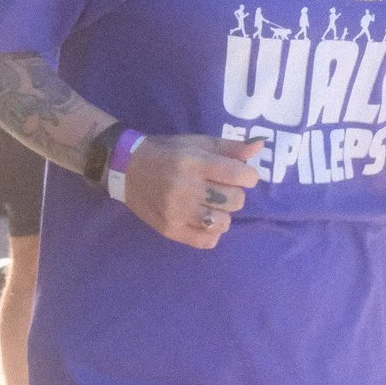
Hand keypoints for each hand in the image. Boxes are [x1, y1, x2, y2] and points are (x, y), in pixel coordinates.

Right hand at [122, 136, 263, 248]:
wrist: (125, 168)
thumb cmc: (167, 153)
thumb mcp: (196, 143)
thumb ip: (229, 147)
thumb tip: (260, 147)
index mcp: (194, 162)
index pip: (240, 175)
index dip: (248, 176)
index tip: (239, 175)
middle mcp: (186, 188)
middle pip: (235, 201)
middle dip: (234, 194)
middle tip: (219, 189)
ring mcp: (177, 211)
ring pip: (223, 223)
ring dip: (222, 214)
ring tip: (210, 205)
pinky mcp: (170, 229)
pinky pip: (207, 241)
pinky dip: (211, 232)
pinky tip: (202, 219)